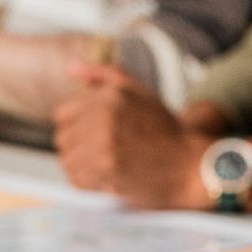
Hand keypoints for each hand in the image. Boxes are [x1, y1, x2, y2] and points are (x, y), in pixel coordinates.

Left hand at [55, 64, 210, 208]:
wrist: (189, 165)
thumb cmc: (164, 130)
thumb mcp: (139, 92)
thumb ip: (104, 75)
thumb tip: (71, 67)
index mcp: (110, 96)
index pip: (61, 115)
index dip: (78, 128)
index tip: (97, 136)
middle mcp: (104, 116)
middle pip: (62, 139)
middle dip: (79, 149)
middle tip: (106, 153)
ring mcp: (104, 143)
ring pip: (67, 161)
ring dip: (84, 168)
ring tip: (108, 165)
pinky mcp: (107, 169)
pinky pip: (77, 180)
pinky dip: (90, 183)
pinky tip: (110, 178)